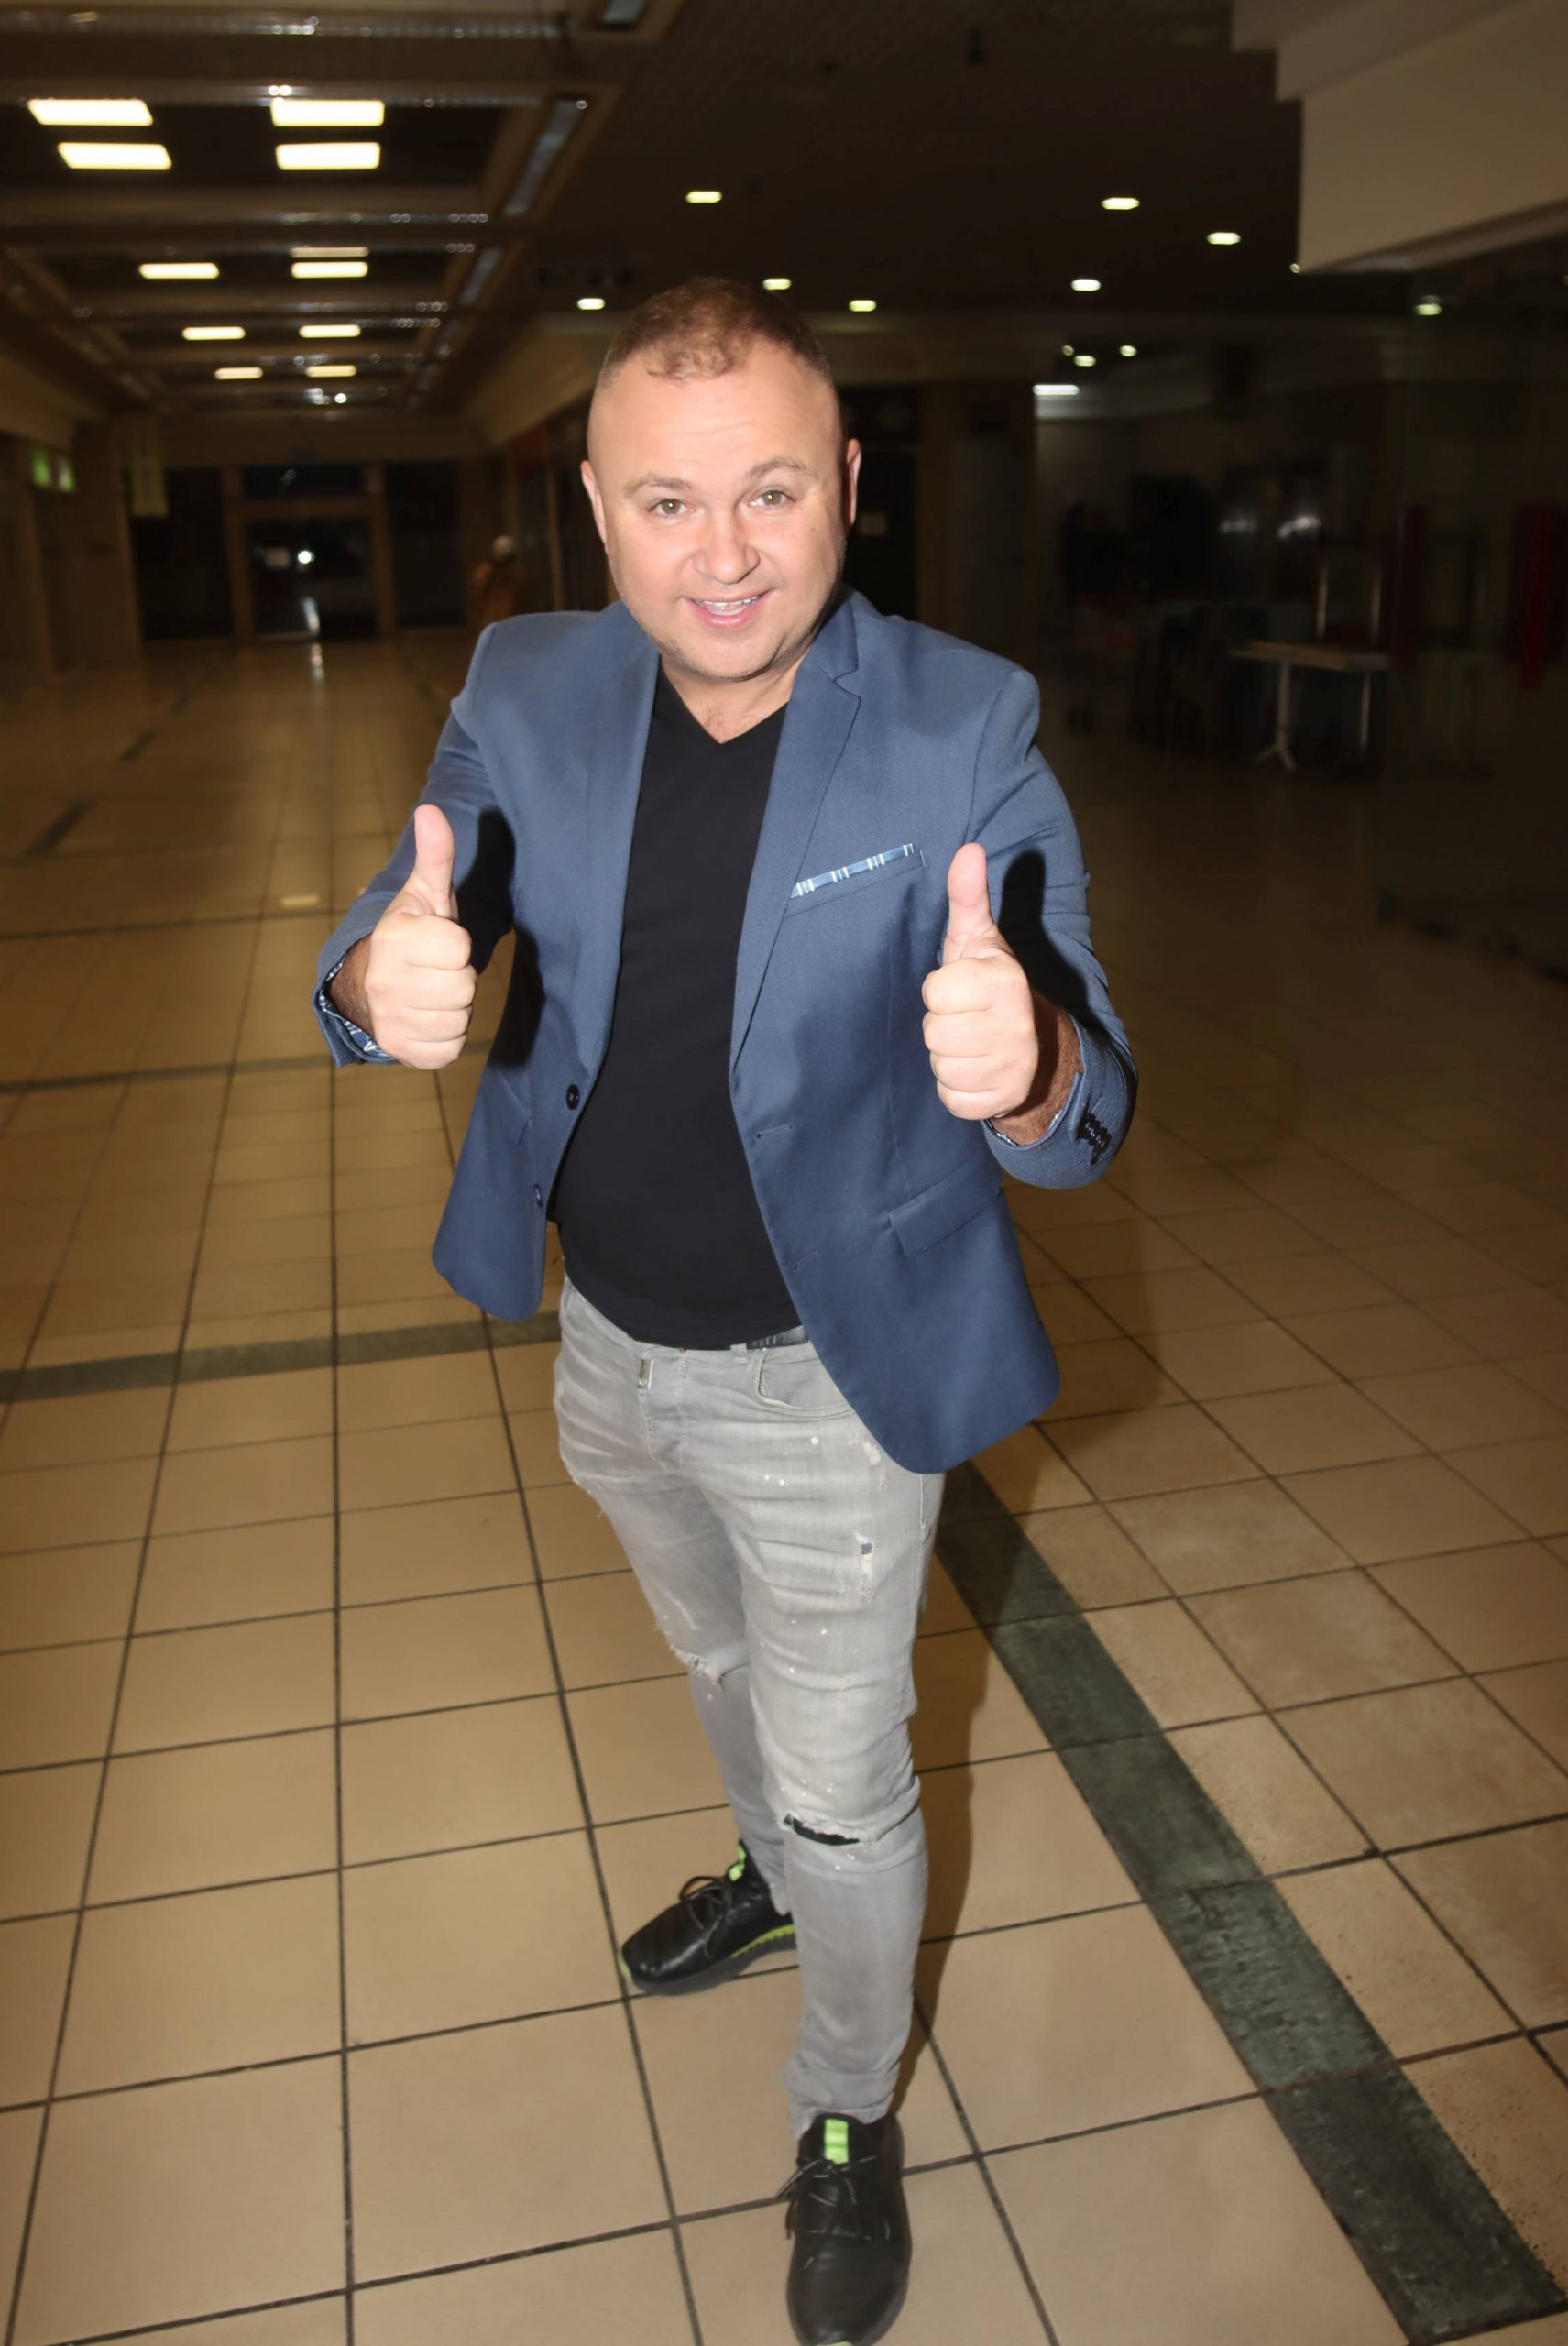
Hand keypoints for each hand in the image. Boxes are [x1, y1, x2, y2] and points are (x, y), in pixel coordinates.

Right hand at [361, 803, 475, 1069]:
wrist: (370, 986)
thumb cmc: (412, 935)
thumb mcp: (424, 894)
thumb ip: (435, 856)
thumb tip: (430, 809)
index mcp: (394, 940)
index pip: (459, 947)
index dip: (457, 944)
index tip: (439, 941)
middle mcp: (386, 982)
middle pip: (464, 986)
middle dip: (459, 977)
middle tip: (439, 969)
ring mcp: (391, 1020)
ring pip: (460, 1018)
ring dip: (455, 1007)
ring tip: (434, 991)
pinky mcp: (402, 1051)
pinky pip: (450, 1048)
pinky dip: (448, 1036)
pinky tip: (430, 1017)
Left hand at [921, 844, 1042, 1121]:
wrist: (1035, 1047)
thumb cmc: (990, 987)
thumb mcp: (978, 940)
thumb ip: (968, 897)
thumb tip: (968, 848)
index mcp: (1005, 982)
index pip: (934, 991)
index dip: (940, 990)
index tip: (961, 989)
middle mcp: (1014, 1026)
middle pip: (933, 1031)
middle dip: (942, 1025)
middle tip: (965, 1019)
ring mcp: (1011, 1068)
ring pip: (940, 1066)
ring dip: (947, 1057)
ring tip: (970, 1044)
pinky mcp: (1000, 1101)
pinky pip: (952, 1099)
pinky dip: (956, 1089)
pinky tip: (974, 1072)